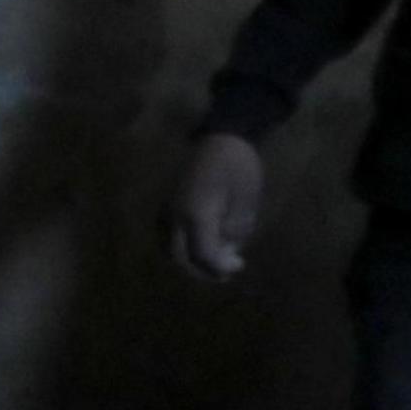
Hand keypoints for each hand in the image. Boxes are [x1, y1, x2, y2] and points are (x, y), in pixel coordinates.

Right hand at [170, 134, 266, 281]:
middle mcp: (174, 216)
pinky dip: (179, 247)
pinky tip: (198, 244)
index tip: (239, 266)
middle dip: (202, 270)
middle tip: (224, 272)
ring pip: (168, 249)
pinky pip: (165, 236)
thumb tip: (227, 255)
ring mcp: (166, 210)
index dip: (219, 267)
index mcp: (195, 215)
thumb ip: (234, 234)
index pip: (202, 255)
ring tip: (212, 260)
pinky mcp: (165, 205)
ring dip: (189, 261)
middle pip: (180, 257)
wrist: (222, 137)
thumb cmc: (239, 168)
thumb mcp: (245, 206)